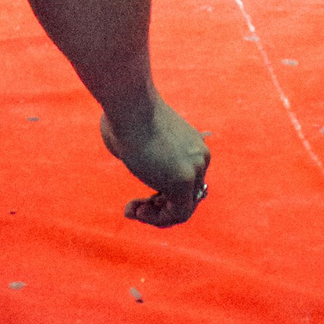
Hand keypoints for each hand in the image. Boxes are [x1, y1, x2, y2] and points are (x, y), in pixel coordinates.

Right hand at [100, 94, 209, 227]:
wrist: (128, 104)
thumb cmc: (123, 114)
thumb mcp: (136, 137)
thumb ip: (142, 156)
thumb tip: (133, 157)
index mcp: (193, 145)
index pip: (184, 181)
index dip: (160, 195)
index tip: (137, 198)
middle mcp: (200, 157)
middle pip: (186, 196)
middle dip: (158, 206)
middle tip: (133, 208)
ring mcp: (195, 169)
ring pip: (183, 208)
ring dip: (155, 216)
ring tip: (132, 212)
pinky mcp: (183, 181)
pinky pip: (178, 214)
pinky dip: (157, 219)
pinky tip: (137, 212)